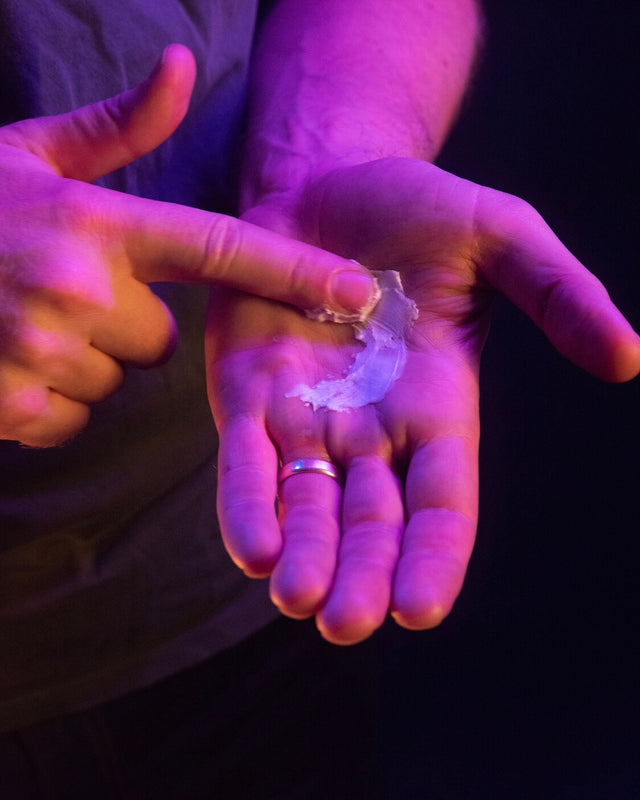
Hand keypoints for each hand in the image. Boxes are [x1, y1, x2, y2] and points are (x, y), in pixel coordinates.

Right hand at [0, 45, 376, 447]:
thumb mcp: (25, 155)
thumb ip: (114, 128)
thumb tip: (184, 65)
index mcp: (95, 225)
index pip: (221, 249)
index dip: (297, 274)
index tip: (361, 293)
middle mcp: (78, 289)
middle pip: (159, 339)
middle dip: (122, 324)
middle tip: (54, 292)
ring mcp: (42, 352)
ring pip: (112, 380)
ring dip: (80, 360)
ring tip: (17, 323)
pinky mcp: (11, 407)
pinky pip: (67, 418)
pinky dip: (43, 401)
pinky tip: (1, 362)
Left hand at [206, 157, 639, 643]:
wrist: (329, 180)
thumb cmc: (419, 207)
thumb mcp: (502, 237)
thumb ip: (559, 292)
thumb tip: (629, 356)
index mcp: (438, 407)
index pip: (443, 502)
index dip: (436, 556)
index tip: (421, 608)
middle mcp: (372, 430)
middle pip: (373, 523)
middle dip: (362, 575)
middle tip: (346, 623)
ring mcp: (306, 418)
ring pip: (309, 507)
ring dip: (304, 557)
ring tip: (299, 599)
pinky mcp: (249, 396)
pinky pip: (247, 462)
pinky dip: (247, 506)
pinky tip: (252, 550)